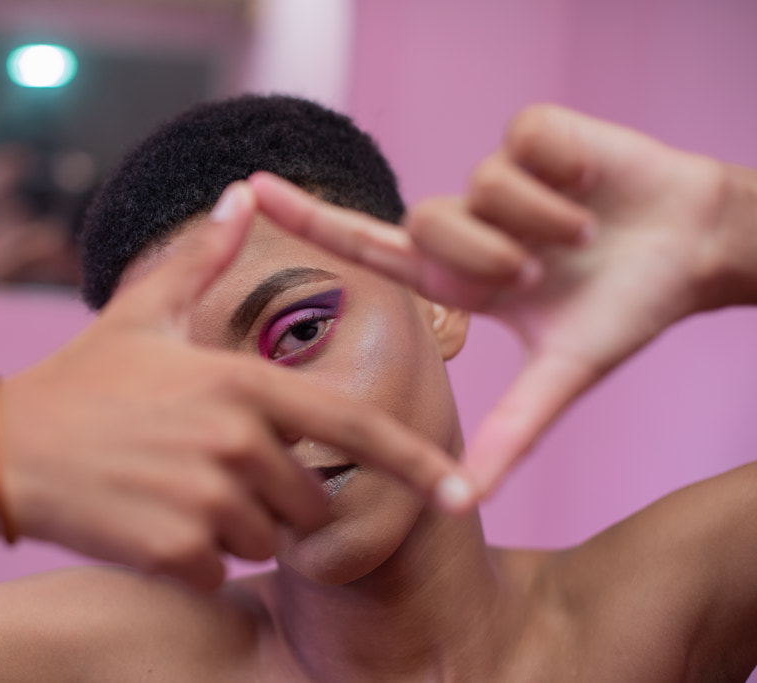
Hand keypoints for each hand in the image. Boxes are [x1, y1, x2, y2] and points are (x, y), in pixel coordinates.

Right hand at [0, 183, 469, 588]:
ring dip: (236, 531)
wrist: (3, 451)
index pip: (352, 428)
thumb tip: (241, 194)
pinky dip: (195, 560)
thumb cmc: (79, 380)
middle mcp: (237, 441)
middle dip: (279, 500)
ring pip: (265, 543)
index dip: (414, 462)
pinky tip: (151, 524)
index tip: (462, 491)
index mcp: (243, 382)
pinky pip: (219, 572)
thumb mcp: (142, 311)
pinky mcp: (174, 552)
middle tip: (212, 475)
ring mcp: (207, 500)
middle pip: (308, 501)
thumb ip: (204, 259)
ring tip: (174, 493)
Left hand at [250, 105, 745, 495]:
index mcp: (453, 276)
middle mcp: (462, 223)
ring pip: (480, 188)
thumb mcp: (563, 376)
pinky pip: (525, 146)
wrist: (696, 250)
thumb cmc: (623, 310)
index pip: (363, 243)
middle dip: (495, 257)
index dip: (306, 218)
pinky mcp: (535, 130)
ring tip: (582, 232)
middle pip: (431, 223)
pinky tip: (591, 185)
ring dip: (545, 221)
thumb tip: (462, 502)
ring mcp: (494, 176)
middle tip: (542, 272)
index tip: (249, 192)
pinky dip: (569, 173)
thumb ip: (511, 435)